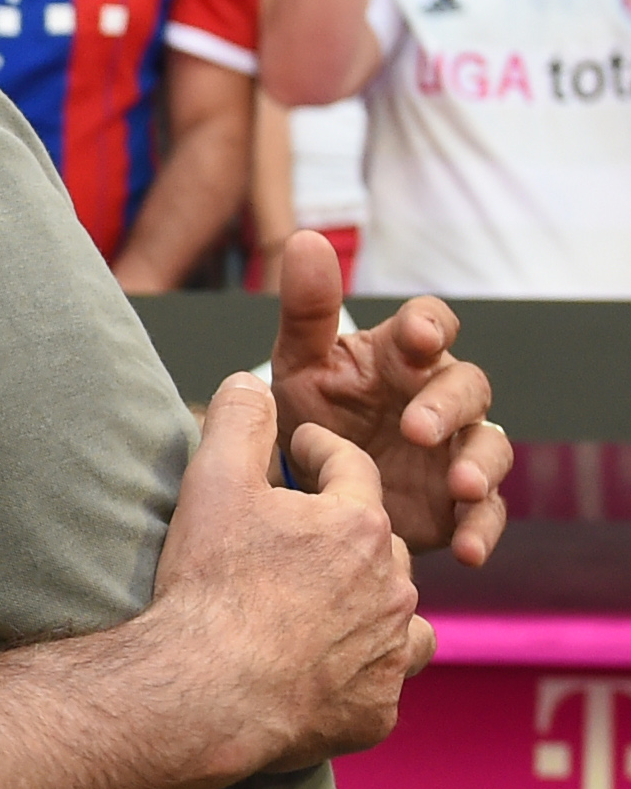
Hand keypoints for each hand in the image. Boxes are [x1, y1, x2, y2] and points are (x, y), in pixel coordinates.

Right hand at [148, 373, 430, 775]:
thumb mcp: (213, 482)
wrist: (209, 690)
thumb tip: (250, 382)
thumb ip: (238, 420)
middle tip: (296, 533)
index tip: (299, 451)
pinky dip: (362, 666)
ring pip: (394, 610)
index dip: (319, 453)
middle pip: (376, 541)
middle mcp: (393, 585)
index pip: (351, 468)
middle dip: (342, 530)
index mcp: (360, 525)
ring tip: (319, 600)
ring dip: (364, 599)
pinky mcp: (377, 706)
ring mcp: (389, 651)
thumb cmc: (212, 585)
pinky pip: (381, 676)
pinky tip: (325, 665)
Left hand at [269, 231, 511, 565]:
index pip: (431, 325)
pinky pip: (486, 513)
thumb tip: (306, 238)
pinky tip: (466, 550)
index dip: (428, 327)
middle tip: (418, 428)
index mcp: (401, 356)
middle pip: (467, 388)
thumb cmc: (308, 411)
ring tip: (461, 486)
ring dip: (481, 465)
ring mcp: (455, 449)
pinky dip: (482, 530)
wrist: (301, 490)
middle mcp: (438, 396)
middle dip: (448, 405)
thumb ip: (307, 308)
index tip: (415, 337)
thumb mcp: (299, 364)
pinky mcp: (458, 502)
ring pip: (489, 448)